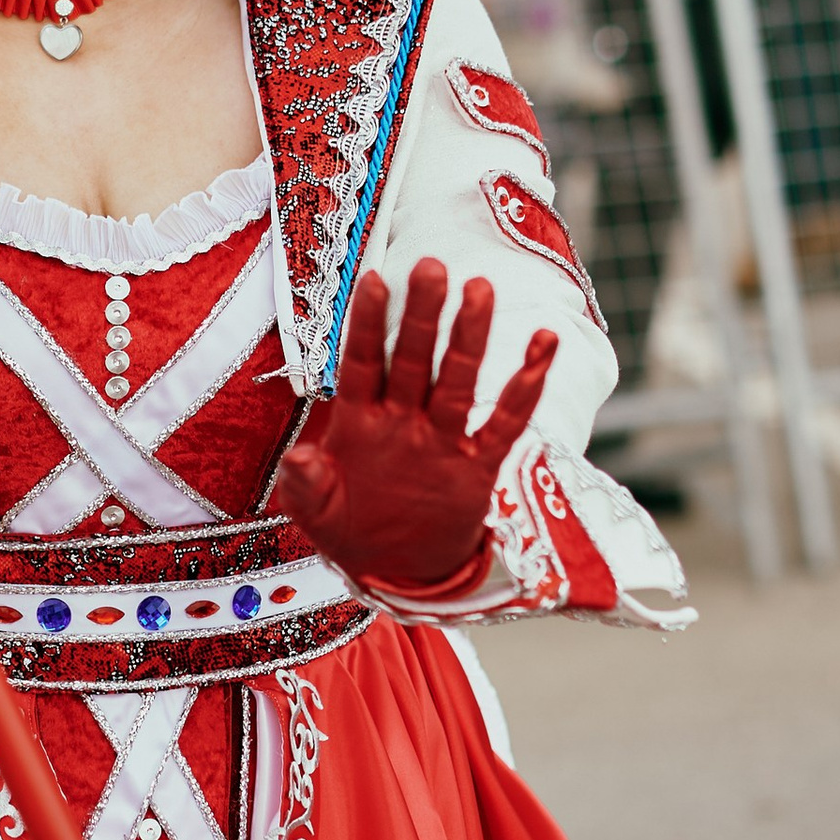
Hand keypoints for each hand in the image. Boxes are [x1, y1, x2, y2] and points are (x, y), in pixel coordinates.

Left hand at [269, 258, 557, 593]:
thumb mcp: (315, 512)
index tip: (374, 279)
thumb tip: (297, 459)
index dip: (368, 323)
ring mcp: (441, 439)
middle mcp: (403, 420)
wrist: (396, 572)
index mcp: (360, 423)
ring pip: (456, 380)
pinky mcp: (476, 466)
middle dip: (421, 314)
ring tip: (480, 288)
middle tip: (432, 266)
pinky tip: (542, 346)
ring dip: (468, 337)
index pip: (363, 363)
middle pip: (412, 359)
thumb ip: (305, 484)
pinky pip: (505, 423)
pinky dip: (526, 387)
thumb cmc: (349, 530)